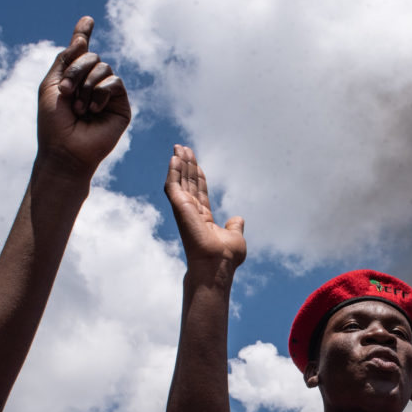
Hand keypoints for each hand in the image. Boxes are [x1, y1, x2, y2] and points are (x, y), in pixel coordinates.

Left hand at [37, 17, 131, 178]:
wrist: (65, 150)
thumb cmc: (54, 123)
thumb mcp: (51, 85)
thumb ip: (64, 60)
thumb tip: (83, 39)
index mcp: (73, 77)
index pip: (80, 51)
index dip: (83, 34)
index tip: (87, 20)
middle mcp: (92, 83)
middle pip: (91, 56)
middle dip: (76, 70)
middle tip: (66, 93)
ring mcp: (108, 94)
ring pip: (103, 67)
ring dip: (86, 85)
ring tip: (79, 108)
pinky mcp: (121, 106)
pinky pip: (114, 82)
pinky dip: (100, 93)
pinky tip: (93, 110)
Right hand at [165, 144, 246, 271]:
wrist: (217, 264)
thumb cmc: (226, 257)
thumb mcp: (235, 237)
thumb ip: (234, 227)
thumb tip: (238, 220)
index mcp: (203, 218)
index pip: (199, 192)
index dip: (197, 177)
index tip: (196, 163)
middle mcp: (191, 212)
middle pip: (187, 183)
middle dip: (186, 165)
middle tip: (183, 147)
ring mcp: (183, 209)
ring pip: (179, 181)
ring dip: (179, 164)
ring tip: (179, 147)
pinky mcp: (179, 207)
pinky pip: (173, 185)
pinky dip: (173, 171)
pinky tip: (175, 158)